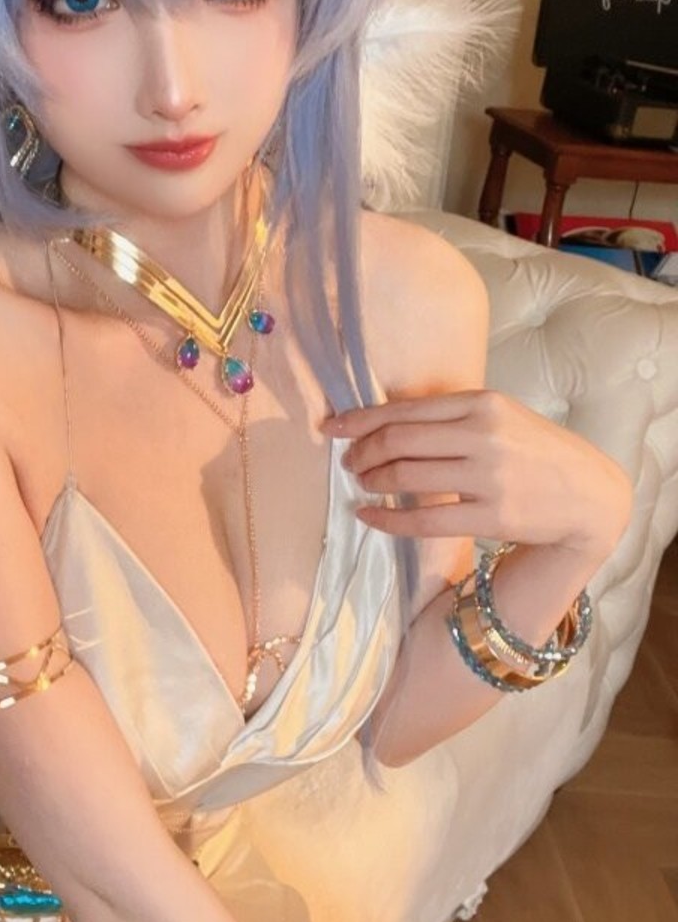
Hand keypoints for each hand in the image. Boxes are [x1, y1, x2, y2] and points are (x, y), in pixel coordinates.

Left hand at [322, 390, 631, 558]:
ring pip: (405, 477)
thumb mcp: (499, 416)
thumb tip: (383, 421)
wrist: (589, 494)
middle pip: (398, 441)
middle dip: (362, 452)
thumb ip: (450, 415)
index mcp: (481, 402)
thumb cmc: (535, 451)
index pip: (404, 409)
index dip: (359, 419)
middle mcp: (482, 435)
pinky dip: (386, 519)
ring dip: (371, 482)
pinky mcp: (492, 517)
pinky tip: (368, 516)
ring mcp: (488, 477)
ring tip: (362, 484)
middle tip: (350, 462)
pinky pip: (423, 520)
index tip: (332, 427)